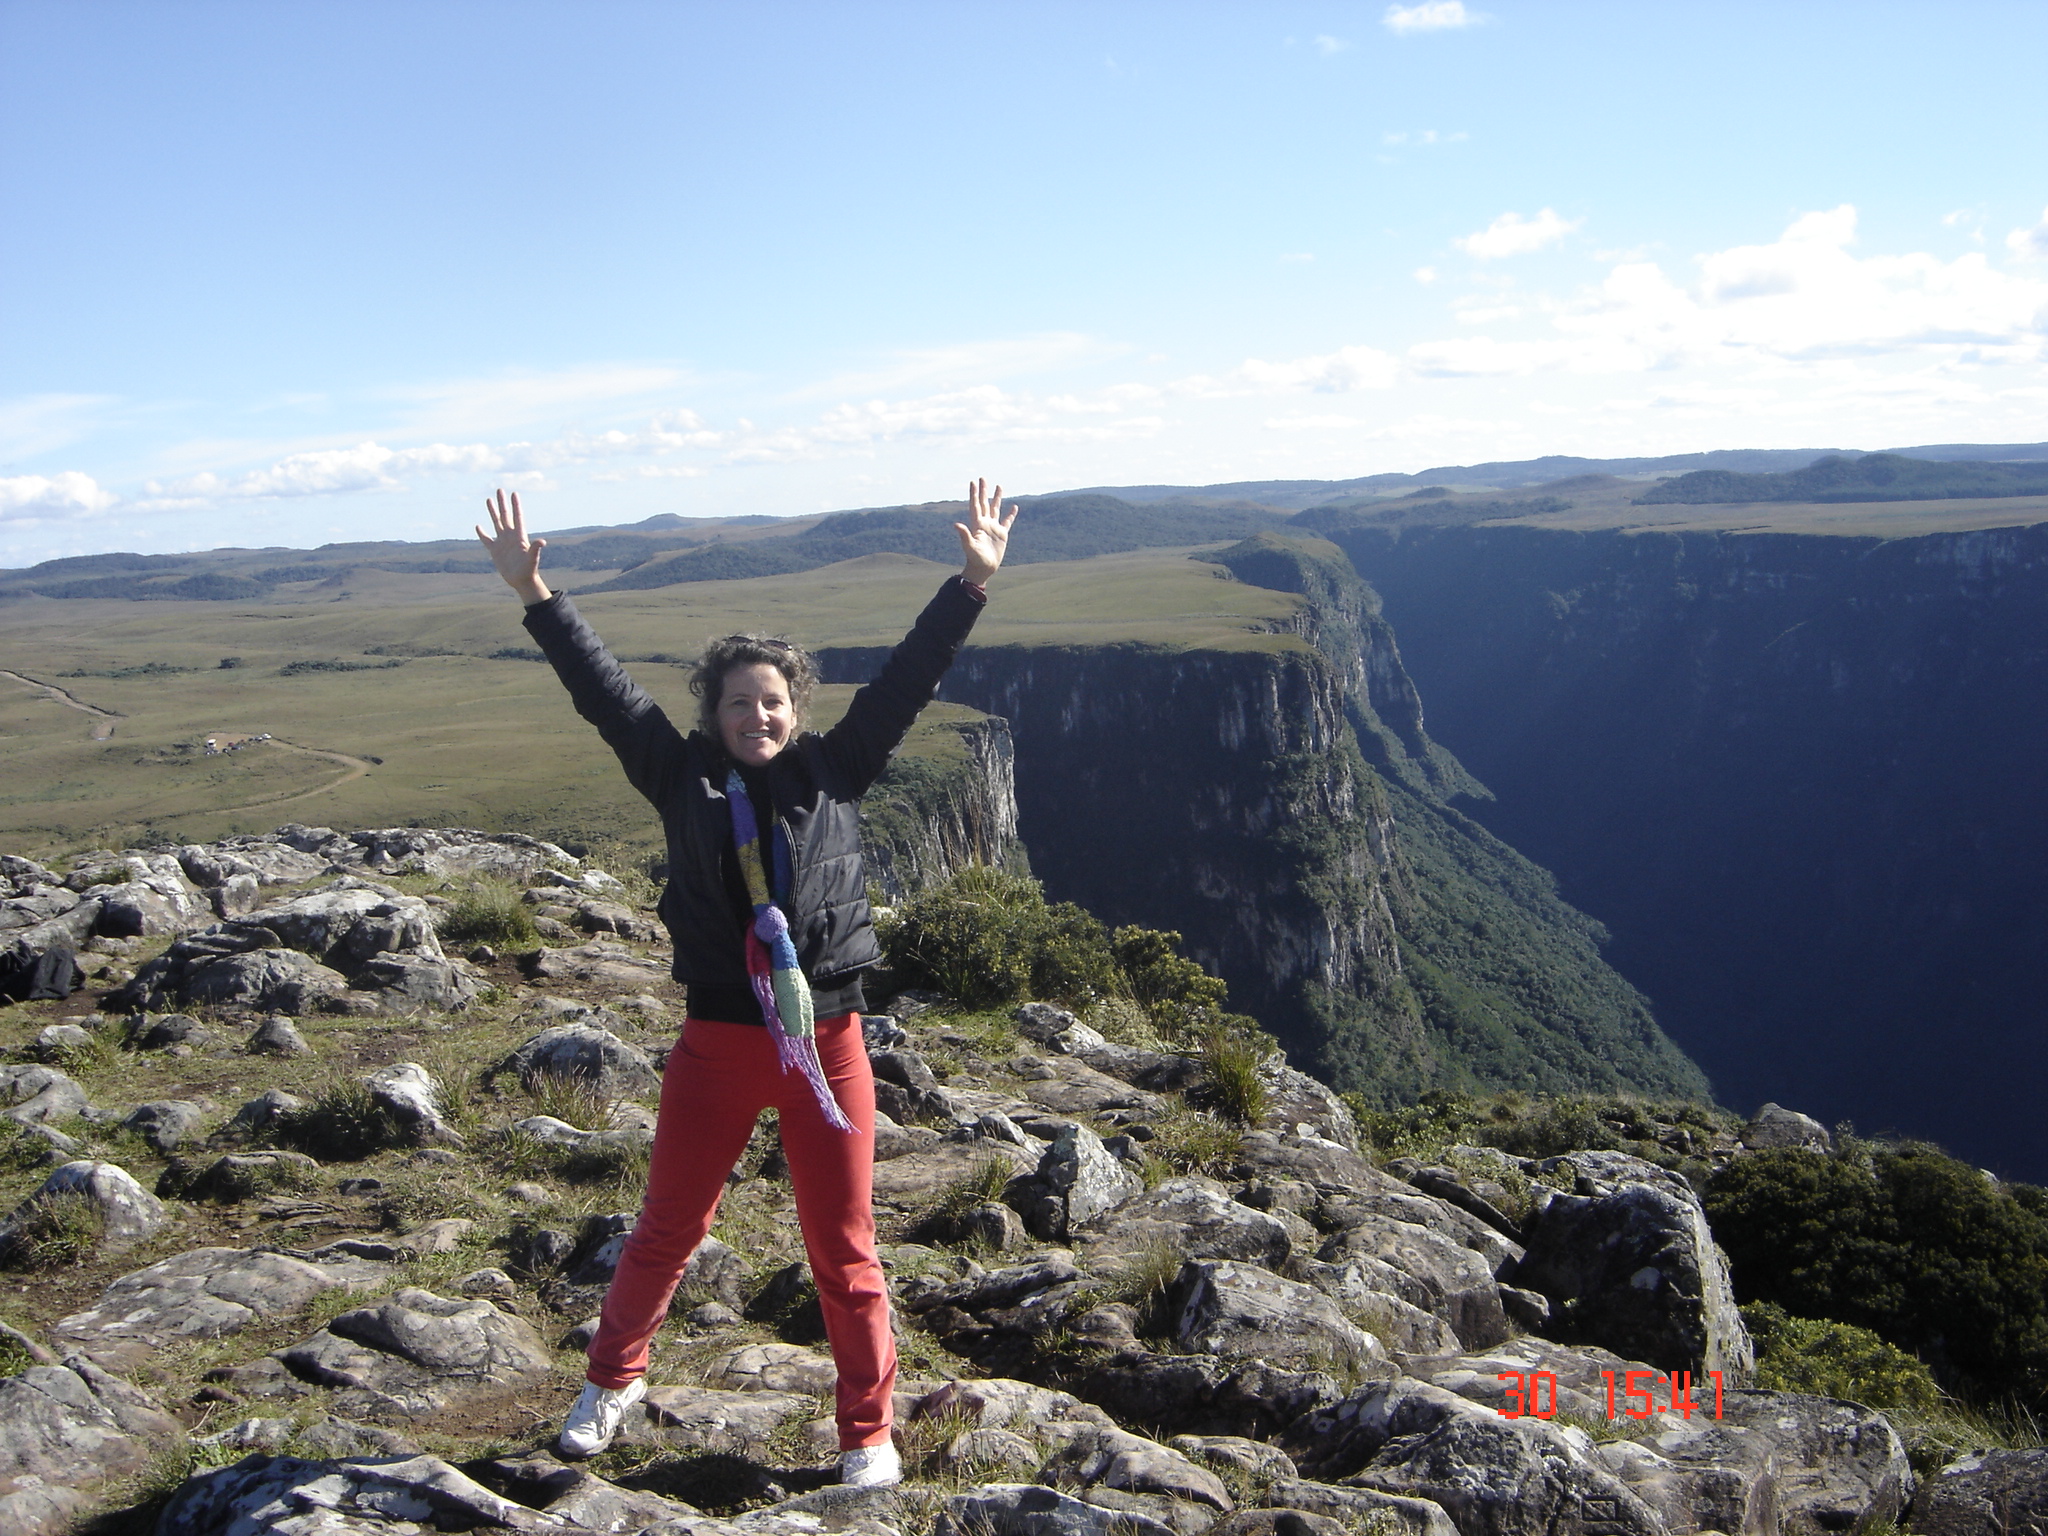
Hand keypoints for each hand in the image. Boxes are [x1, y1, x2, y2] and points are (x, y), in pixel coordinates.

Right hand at [475, 488, 551, 604]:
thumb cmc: (529, 570)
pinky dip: (482, 533)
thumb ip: (535, 549)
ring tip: (488, 499)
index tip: (513, 493)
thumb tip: (542, 542)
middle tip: (499, 489)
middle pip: (505, 515)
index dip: (515, 505)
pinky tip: (478, 526)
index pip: (517, 516)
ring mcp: (502, 542)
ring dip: (493, 512)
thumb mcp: (532, 559)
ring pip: (496, 523)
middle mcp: (510, 536)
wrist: (522, 581)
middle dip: (502, 503)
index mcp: (519, 536)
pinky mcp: (495, 551)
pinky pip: (487, 540)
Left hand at [954, 478, 1018, 585]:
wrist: (983, 568)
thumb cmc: (975, 559)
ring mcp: (993, 528)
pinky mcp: (1002, 534)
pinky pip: (1007, 522)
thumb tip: (955, 525)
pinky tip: (1014, 507)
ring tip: (999, 486)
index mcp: (977, 524)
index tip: (973, 482)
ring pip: (995, 509)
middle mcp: (985, 523)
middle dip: (984, 491)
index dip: (974, 493)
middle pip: (984, 503)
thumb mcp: (969, 547)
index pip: (975, 505)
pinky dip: (1011, 514)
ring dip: (997, 497)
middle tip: (983, 478)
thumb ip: (964, 535)